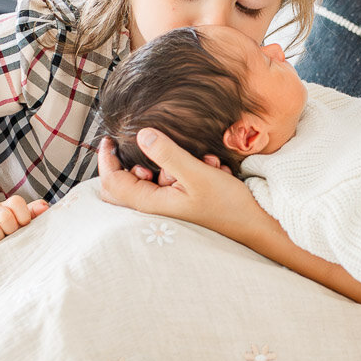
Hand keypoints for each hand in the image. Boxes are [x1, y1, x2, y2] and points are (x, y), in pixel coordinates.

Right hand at [0, 196, 48, 251]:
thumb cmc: (6, 237)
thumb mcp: (21, 227)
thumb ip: (33, 216)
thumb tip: (44, 207)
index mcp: (7, 208)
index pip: (16, 202)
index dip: (23, 216)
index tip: (23, 227)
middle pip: (4, 215)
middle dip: (9, 230)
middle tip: (8, 237)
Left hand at [98, 133, 246, 233]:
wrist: (254, 225)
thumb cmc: (228, 205)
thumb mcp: (197, 173)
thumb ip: (168, 154)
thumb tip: (142, 134)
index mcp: (151, 204)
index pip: (112, 182)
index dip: (106, 160)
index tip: (110, 139)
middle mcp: (155, 209)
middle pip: (123, 187)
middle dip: (132, 164)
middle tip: (147, 147)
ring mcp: (169, 207)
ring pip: (151, 182)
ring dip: (169, 165)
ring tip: (200, 160)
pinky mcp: (182, 204)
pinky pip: (172, 183)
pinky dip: (184, 172)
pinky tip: (209, 168)